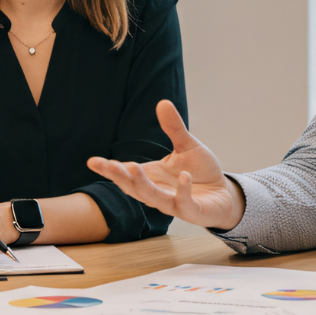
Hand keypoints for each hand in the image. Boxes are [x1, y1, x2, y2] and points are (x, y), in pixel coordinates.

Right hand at [87, 100, 245, 229]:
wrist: (224, 195)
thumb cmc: (201, 172)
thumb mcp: (187, 147)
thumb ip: (174, 129)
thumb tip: (162, 102)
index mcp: (152, 177)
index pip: (125, 174)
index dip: (109, 169)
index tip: (92, 161)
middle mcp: (158, 192)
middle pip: (134, 188)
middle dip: (121, 177)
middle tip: (110, 165)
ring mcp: (174, 204)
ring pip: (153, 198)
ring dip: (143, 185)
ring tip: (134, 168)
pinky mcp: (192, 212)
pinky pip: (184, 203)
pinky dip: (183, 190)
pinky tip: (184, 176)